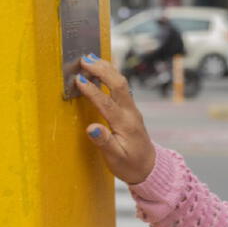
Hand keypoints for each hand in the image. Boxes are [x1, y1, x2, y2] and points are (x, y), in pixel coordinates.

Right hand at [77, 53, 154, 184]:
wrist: (149, 167)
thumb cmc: (130, 165)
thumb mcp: (115, 158)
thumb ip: (104, 142)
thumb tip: (92, 129)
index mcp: (125, 124)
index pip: (107, 103)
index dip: (91, 90)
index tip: (78, 80)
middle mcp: (130, 113)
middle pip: (118, 84)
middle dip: (101, 70)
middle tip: (84, 60)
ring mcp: (132, 109)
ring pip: (121, 82)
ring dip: (106, 69)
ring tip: (90, 58)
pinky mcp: (130, 109)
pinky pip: (121, 87)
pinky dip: (110, 75)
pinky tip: (101, 69)